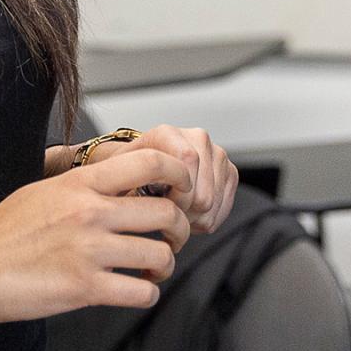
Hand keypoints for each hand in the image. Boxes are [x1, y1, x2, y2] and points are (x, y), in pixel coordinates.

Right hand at [0, 148, 192, 324]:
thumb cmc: (2, 231)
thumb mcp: (45, 191)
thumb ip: (86, 187)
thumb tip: (124, 185)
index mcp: (81, 182)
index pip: (151, 162)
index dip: (180, 175)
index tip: (182, 191)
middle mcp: (90, 212)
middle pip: (167, 213)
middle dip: (180, 229)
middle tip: (172, 239)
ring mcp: (88, 250)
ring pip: (160, 255)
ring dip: (165, 266)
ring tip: (153, 270)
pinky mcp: (83, 289)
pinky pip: (141, 293)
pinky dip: (146, 294)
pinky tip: (135, 291)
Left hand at [88, 125, 239, 234]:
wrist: (148, 169)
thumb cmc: (134, 173)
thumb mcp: (121, 175)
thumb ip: (131, 182)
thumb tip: (139, 201)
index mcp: (169, 134)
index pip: (187, 160)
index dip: (178, 192)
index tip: (164, 203)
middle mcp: (196, 138)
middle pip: (202, 192)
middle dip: (183, 212)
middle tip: (166, 212)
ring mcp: (216, 153)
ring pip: (213, 203)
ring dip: (193, 217)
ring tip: (176, 210)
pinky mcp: (229, 170)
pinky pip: (223, 206)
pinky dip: (206, 217)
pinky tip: (191, 211)